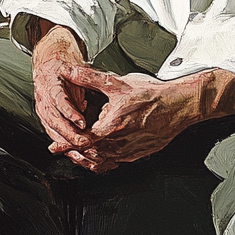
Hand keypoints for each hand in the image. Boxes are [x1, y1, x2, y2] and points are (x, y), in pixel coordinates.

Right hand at [31, 24, 94, 152]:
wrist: (48, 66)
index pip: (59, 101)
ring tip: (81, 148)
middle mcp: (43, 99)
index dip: (70, 113)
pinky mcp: (45, 118)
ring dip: (66, 141)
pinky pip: (52, 133)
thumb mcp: (74, 70)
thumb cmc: (63, 69)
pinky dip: (62, 142)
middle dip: (69, 133)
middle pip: (54, 120)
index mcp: (50, 85)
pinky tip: (73, 149)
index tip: (82, 123)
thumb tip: (90, 95)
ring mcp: (42, 110)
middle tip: (85, 141)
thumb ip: (81, 82)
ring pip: (52, 129)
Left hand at [53, 66, 198, 171]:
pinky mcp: (138, 154)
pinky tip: (100, 155)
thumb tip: (69, 70)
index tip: (55, 146)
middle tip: (61, 149)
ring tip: (77, 154)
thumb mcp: (117, 83)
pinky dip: (103, 161)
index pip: (81, 141)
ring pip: (102, 162)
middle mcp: (119, 144)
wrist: (179, 105)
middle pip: (89, 155)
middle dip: (74, 153)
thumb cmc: (152, 95)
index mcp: (111, 128)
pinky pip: (116, 163)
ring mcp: (130, 151)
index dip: (66, 144)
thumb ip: (88, 78)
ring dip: (87, 159)